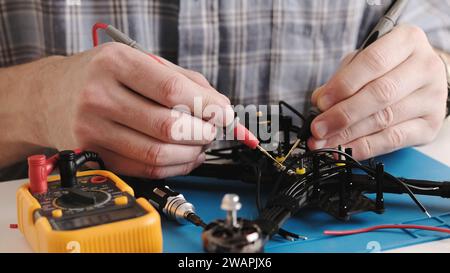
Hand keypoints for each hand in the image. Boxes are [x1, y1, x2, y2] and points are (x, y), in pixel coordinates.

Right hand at [32, 42, 232, 177]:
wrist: (49, 96)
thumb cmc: (101, 75)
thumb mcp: (140, 62)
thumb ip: (183, 80)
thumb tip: (221, 107)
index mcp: (115, 64)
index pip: (171, 90)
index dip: (206, 106)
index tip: (225, 114)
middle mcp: (99, 96)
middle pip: (167, 126)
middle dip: (203, 133)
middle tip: (212, 130)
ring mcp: (92, 130)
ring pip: (157, 154)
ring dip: (191, 153)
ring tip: (201, 144)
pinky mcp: (94, 156)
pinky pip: (144, 170)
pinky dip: (174, 167)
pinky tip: (184, 157)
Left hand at [309, 25, 447, 159]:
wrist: (423, 81)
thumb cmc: (387, 67)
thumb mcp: (362, 62)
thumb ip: (340, 78)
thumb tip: (318, 102)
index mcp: (407, 41)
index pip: (373, 61)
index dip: (344, 84)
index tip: (321, 102)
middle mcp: (425, 66)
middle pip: (380, 93)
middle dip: (343, 114)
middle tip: (318, 128)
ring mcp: (432, 97)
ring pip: (384, 119)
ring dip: (348, 134)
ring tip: (323, 142)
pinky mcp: (431, 124)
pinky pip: (393, 140)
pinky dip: (364, 148)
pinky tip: (343, 151)